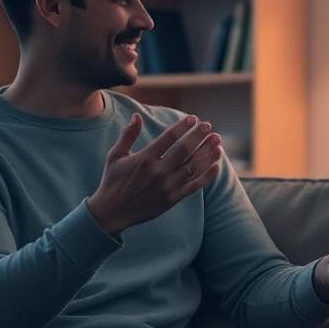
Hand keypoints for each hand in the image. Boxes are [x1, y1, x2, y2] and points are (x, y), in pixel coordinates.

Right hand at [87, 114, 221, 236]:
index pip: (169, 138)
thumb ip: (128, 135)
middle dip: (198, 136)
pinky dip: (207, 175)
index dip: (183, 126)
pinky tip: (216, 164)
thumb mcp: (115, 155)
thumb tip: (137, 115)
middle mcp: (158, 172)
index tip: (193, 118)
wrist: (112, 212)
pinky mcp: (172, 199)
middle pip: (185, 150)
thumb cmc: (112, 181)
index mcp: (145, 158)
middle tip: (209, 126)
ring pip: (193, 166)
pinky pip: (194, 186)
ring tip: (217, 141)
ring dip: (207, 152)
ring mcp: (167, 186)